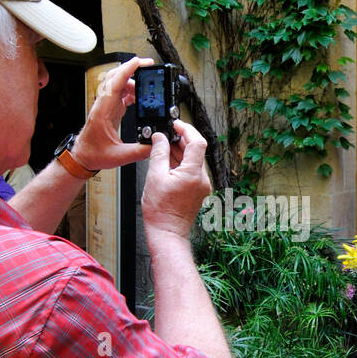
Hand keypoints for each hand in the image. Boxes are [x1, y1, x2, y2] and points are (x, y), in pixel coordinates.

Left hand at [71, 57, 155, 171]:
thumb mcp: (119, 156)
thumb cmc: (94, 154)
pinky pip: (120, 93)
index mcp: (103, 111)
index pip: (115, 83)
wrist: (82, 157)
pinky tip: (139, 97)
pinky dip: (130, 90)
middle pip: (115, 77)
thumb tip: (155, 144)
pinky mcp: (109, 109)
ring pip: (118, 83)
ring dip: (132, 80)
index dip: (127, 70)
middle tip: (148, 66)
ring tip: (147, 87)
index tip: (140, 62)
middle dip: (131, 67)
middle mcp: (104, 104)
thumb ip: (139, 151)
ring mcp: (106, 105)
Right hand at [142, 120, 210, 240]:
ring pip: (193, 161)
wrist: (167, 233)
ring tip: (163, 148)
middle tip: (165, 135)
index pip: (197, 142)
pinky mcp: (198, 191)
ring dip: (180, 151)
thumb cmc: (160, 212)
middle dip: (181, 140)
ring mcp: (202, 186)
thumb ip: (159, 153)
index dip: (186, 129)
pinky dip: (181, 163)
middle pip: (196, 150)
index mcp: (193, 174)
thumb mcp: (155, 177)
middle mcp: (202, 179)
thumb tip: (160, 137)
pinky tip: (168, 163)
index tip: (175, 124)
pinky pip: (192, 171)